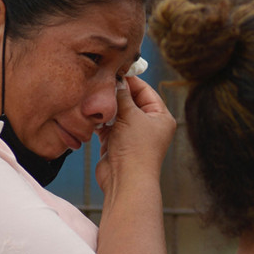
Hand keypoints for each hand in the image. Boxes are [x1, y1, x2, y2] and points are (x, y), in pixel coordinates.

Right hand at [95, 76, 175, 193]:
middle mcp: (148, 124)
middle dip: (115, 94)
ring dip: (107, 107)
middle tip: (100, 84)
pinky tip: (92, 114)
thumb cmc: (136, 150)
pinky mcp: (116, 142)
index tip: (113, 71)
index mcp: (160, 116)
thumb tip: (117, 79)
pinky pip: (107, 125)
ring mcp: (132, 133)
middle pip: (130, 100)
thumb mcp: (131, 116)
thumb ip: (123, 96)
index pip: (145, 90)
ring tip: (95, 99)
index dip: (129, 80)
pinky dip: (100, 120)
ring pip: (117, 112)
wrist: (126, 181)